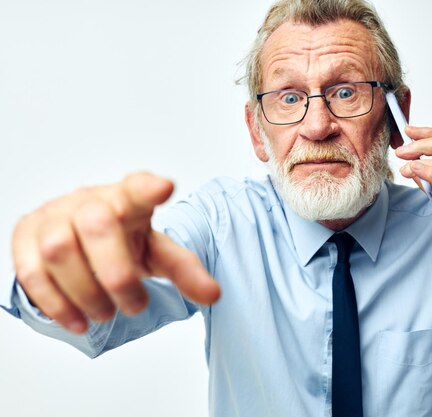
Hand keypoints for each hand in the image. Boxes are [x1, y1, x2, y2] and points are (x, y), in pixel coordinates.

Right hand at [11, 172, 219, 333]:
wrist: (78, 233)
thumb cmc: (121, 239)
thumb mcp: (156, 251)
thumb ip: (184, 269)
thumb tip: (213, 294)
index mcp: (126, 200)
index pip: (137, 188)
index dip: (147, 188)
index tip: (164, 187)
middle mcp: (88, 202)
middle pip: (97, 226)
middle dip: (117, 275)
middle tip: (135, 305)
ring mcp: (53, 216)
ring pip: (59, 250)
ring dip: (86, 292)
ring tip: (106, 314)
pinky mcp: (25, 236)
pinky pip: (30, 271)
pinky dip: (55, 302)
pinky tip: (76, 320)